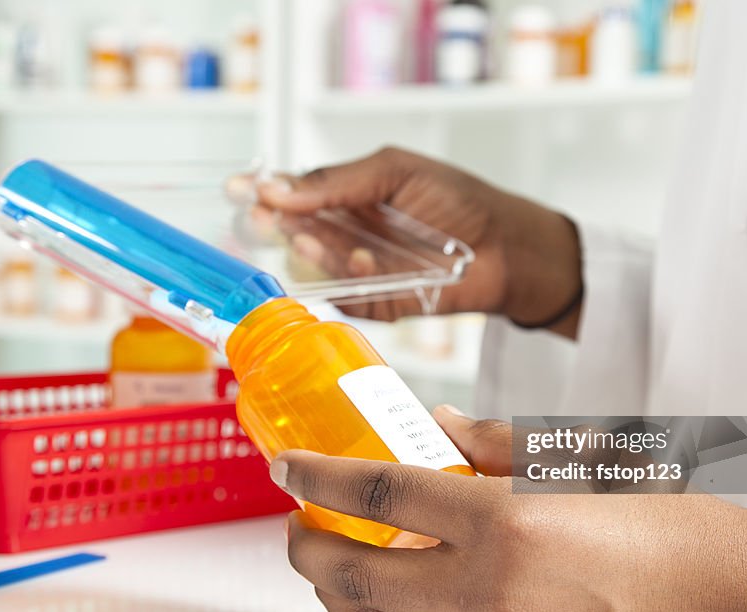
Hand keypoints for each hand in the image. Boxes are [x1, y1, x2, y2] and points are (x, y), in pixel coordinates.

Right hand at [228, 148, 582, 335]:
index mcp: (346, 196)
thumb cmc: (458, 200)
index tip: (238, 187)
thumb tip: (281, 188)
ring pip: (318, 266)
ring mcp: (360, 271)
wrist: (507, 248)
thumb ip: (339, 181)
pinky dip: (353, 280)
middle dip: (278, 225)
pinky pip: (350, 297)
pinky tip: (364, 261)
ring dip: (314, 253)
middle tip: (263, 218)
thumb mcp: (395, 172)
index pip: (293, 192)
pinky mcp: (378, 304)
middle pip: (296, 231)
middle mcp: (346, 234)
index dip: (264, 191)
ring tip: (314, 240)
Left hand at [271, 410, 746, 611]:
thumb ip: (499, 447)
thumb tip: (439, 431)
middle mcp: (491, 596)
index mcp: (509, 527)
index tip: (290, 462)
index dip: (320, 473)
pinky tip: (399, 589)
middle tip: (297, 516)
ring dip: (337, 590)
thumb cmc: (683, 531)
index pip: (381, 492)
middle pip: (356, 574)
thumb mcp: (589, 463)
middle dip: (304, 546)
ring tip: (332, 555)